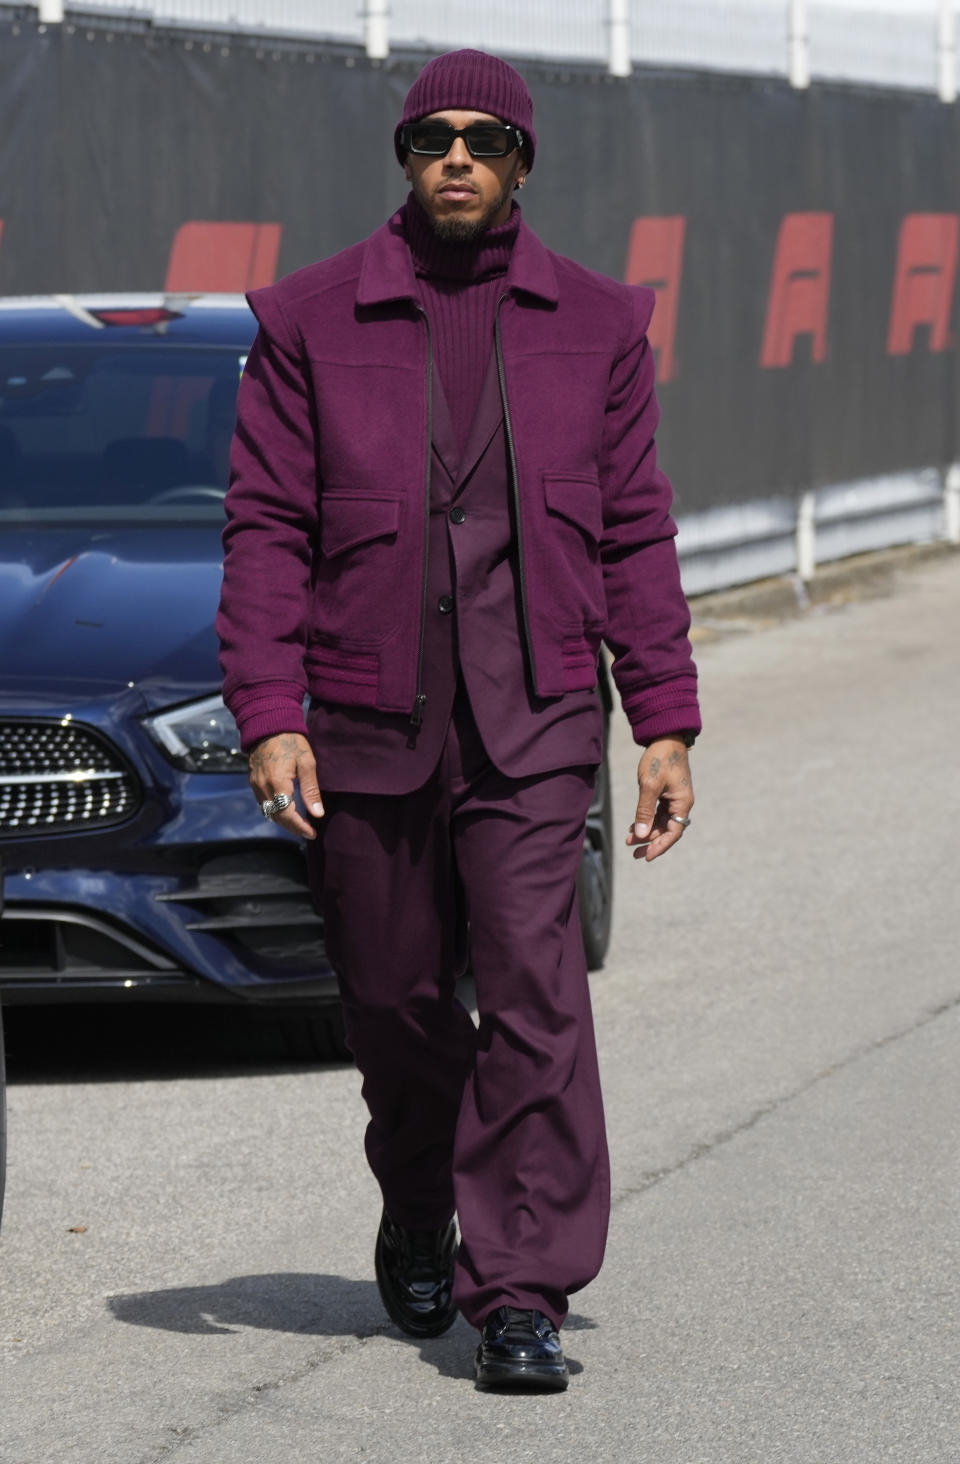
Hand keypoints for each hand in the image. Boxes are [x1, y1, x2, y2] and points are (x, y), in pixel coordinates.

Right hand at [248, 732, 323, 839]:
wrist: (268, 724)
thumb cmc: (291, 741)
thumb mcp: (307, 763)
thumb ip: (311, 790)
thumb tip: (317, 814)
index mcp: (277, 783)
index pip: (287, 814)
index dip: (299, 827)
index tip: (312, 833)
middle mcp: (263, 787)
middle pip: (276, 817)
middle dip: (292, 827)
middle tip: (309, 832)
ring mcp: (255, 784)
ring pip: (268, 812)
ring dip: (283, 820)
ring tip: (300, 824)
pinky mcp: (253, 781)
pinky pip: (263, 803)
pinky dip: (275, 811)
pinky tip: (287, 810)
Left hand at [625, 736, 693, 862]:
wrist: (665, 737)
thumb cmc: (659, 759)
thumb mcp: (649, 785)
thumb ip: (645, 811)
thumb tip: (640, 834)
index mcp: (682, 802)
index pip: (673, 832)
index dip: (659, 846)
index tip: (646, 857)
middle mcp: (681, 803)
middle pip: (667, 830)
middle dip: (649, 842)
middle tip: (633, 853)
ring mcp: (674, 798)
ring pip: (661, 823)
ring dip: (646, 832)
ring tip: (628, 841)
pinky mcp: (667, 793)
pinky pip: (658, 813)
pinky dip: (646, 820)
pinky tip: (633, 826)